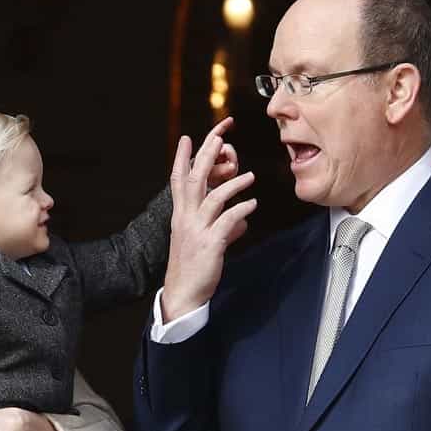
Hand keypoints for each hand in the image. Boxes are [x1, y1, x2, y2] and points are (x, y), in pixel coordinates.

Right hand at [162, 116, 256, 320]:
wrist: (183, 293)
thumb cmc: (193, 268)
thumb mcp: (205, 243)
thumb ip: (223, 228)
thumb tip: (241, 222)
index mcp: (181, 215)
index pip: (178, 180)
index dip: (182, 158)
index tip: (186, 138)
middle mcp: (186, 219)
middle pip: (194, 180)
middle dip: (207, 157)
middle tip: (219, 137)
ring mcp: (197, 230)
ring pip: (214, 198)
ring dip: (233, 184)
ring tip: (250, 176)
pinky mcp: (210, 244)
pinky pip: (227, 221)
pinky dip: (241, 210)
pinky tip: (252, 205)